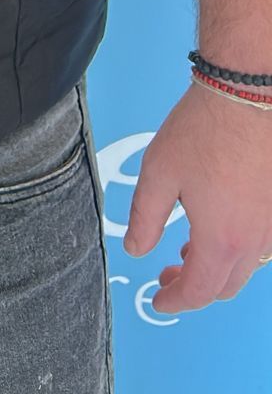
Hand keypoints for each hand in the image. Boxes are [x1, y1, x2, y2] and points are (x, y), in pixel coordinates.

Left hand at [125, 82, 271, 308]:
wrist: (246, 93)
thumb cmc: (204, 128)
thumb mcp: (159, 173)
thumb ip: (145, 218)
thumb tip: (136, 248)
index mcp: (222, 239)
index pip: (198, 291)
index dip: (174, 301)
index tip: (158, 299)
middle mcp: (254, 239)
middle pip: (225, 286)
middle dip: (194, 288)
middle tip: (167, 276)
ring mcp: (271, 223)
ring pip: (245, 266)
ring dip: (216, 268)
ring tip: (189, 248)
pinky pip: (259, 243)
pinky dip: (235, 247)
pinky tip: (216, 225)